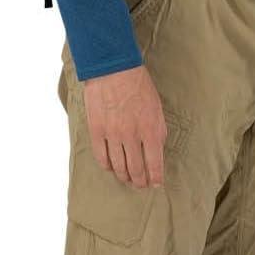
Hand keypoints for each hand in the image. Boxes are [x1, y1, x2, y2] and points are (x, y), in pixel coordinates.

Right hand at [82, 64, 167, 186]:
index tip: (156, 184)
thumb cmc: (138, 86)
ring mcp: (112, 135)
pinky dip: (107, 166)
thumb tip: (157, 149)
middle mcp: (132, 136)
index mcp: (150, 130)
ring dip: (124, 177)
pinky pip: (101, 157)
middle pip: (136, 169)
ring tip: (127, 179)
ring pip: (119, 167)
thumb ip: (158, 131)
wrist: (113, 69)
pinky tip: (111, 167)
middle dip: (140, 181)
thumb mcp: (157, 108)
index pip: (155, 164)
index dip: (156, 178)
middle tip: (141, 184)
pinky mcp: (96, 131)